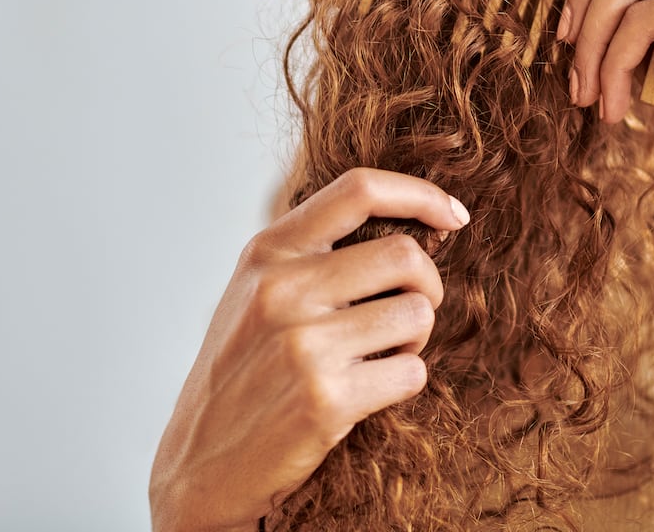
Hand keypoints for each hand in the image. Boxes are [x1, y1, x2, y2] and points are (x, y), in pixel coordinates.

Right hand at [150, 168, 469, 530]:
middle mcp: (282, 290)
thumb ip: (311, 254)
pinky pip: (412, 372)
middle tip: (406, 313)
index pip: (358, 189)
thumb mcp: (254, 292)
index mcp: (266, 253)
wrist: (200, 464)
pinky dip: (403, 382)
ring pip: (418, 314)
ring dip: (413, 339)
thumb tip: (409, 224)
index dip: (420, 194)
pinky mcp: (326, 399)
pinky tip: (366, 392)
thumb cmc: (240, 372)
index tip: (453, 215)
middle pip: (406, 255)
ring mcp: (303, 345)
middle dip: (426, 286)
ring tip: (377, 357)